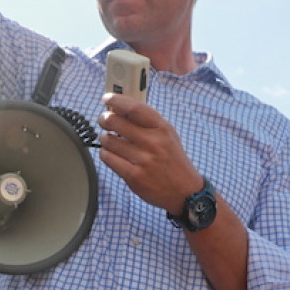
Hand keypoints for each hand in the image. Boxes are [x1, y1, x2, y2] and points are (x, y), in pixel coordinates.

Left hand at [97, 94, 201, 213]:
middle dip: (104, 119)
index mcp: (162, 128)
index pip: (134, 108)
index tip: (107, 98)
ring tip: (111, 141)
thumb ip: (148, 122)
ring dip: (105, 139)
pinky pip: (107, 158)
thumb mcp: (168, 135)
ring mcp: (142, 160)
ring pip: (107, 140)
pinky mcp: (133, 176)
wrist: (184, 191)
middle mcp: (152, 142)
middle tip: (104, 120)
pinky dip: (106, 154)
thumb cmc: (172, 160)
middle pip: (114, 121)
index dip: (116, 100)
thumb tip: (120, 108)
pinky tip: (113, 154)